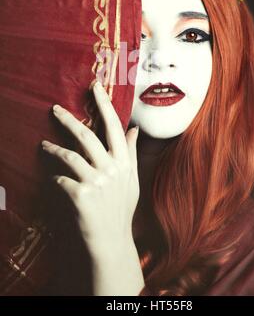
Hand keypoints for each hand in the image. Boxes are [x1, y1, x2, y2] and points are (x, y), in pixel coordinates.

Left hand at [41, 81, 139, 259]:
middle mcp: (112, 169)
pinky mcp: (80, 195)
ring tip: (43, 145)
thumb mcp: (131, 179)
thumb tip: (134, 128)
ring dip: (53, 149)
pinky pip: (60, 179)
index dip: (104, 105)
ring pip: (69, 155)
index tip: (94, 87)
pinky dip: (54, 177)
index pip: (114, 126)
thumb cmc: (121, 209)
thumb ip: (130, 152)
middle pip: (86, 136)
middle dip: (68, 119)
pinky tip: (53, 178)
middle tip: (54, 109)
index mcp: (124, 162)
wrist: (111, 241)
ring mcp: (96, 182)